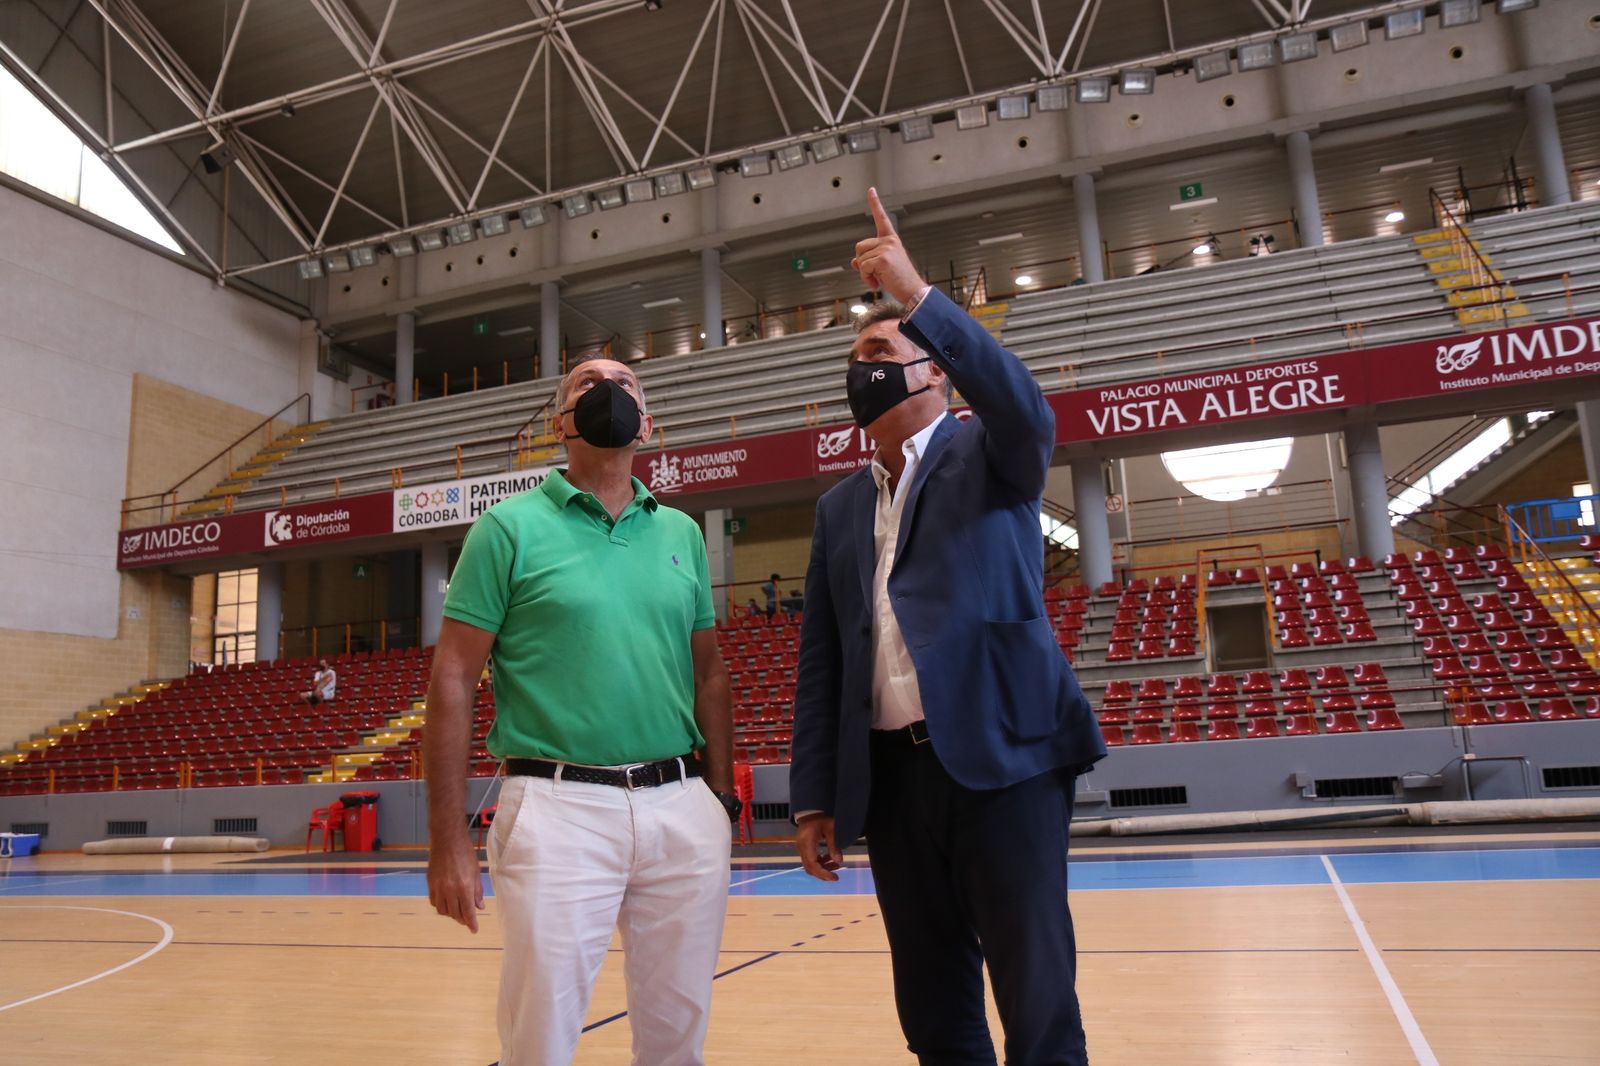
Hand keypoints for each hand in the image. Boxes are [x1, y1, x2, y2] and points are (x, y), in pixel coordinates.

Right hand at [427, 835, 484, 932]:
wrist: (447, 840)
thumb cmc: (465, 854)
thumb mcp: (476, 872)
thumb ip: (477, 891)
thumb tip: (480, 907)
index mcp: (464, 887)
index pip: (468, 912)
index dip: (471, 923)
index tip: (474, 930)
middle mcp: (450, 890)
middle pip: (455, 913)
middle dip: (462, 919)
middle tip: (467, 920)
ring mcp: (438, 888)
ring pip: (443, 910)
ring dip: (451, 914)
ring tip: (457, 911)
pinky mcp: (430, 884)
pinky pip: (434, 902)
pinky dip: (441, 906)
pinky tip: (447, 903)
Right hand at [795, 813, 841, 881]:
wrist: (812, 809)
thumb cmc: (822, 816)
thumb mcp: (831, 828)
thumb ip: (834, 845)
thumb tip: (839, 861)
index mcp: (807, 842)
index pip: (813, 863)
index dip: (823, 873)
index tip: (834, 877)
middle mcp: (801, 847)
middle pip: (809, 867)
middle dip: (823, 874)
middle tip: (836, 876)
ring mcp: (801, 847)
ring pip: (809, 865)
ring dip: (822, 868)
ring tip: (836, 865)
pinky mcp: (803, 847)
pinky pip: (809, 860)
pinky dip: (819, 863)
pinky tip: (829, 859)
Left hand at [851, 187, 924, 304]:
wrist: (912, 291)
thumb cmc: (899, 280)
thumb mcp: (882, 267)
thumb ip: (868, 261)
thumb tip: (854, 261)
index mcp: (891, 240)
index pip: (881, 218)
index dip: (875, 203)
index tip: (871, 190)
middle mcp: (889, 241)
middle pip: (860, 247)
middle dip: (862, 263)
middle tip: (875, 275)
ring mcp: (886, 248)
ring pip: (860, 259)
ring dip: (865, 273)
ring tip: (879, 279)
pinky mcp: (882, 259)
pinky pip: (863, 267)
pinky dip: (867, 278)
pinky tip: (878, 283)